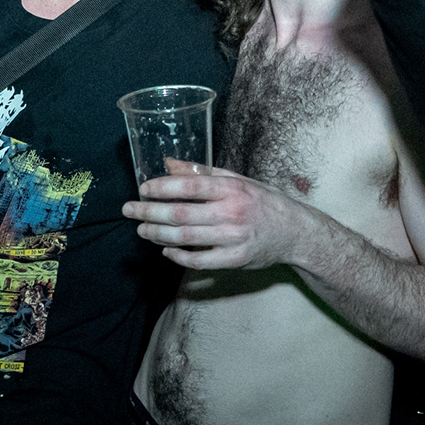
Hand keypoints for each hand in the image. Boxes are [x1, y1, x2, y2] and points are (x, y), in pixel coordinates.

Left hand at [121, 161, 332, 270]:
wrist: (295, 232)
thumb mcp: (236, 179)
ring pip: (185, 238)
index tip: (143, 188)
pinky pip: (199, 261)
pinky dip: (178, 256)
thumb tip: (168, 163)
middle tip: (129, 210)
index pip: (190, 186)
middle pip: (181, 214)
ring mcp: (233, 238)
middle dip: (149, 212)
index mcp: (232, 188)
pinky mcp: (235, 260)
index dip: (162, 187)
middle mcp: (232, 212)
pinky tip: (165, 249)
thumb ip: (202, 173)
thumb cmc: (262, 201)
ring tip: (141, 229)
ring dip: (157, 234)